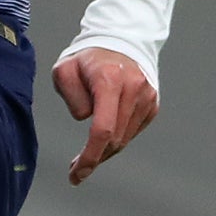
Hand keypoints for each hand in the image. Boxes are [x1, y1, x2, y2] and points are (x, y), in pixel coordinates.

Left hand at [52, 47, 157, 184]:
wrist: (119, 42)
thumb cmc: (86, 60)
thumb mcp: (64, 71)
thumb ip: (71, 96)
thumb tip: (87, 119)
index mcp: (110, 80)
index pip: (102, 129)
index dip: (90, 156)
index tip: (78, 174)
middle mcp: (134, 88)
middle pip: (115, 139)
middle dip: (94, 158)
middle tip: (76, 170)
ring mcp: (147, 96)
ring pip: (125, 139)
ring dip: (105, 152)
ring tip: (87, 154)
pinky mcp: (152, 103)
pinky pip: (132, 131)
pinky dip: (118, 139)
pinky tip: (105, 136)